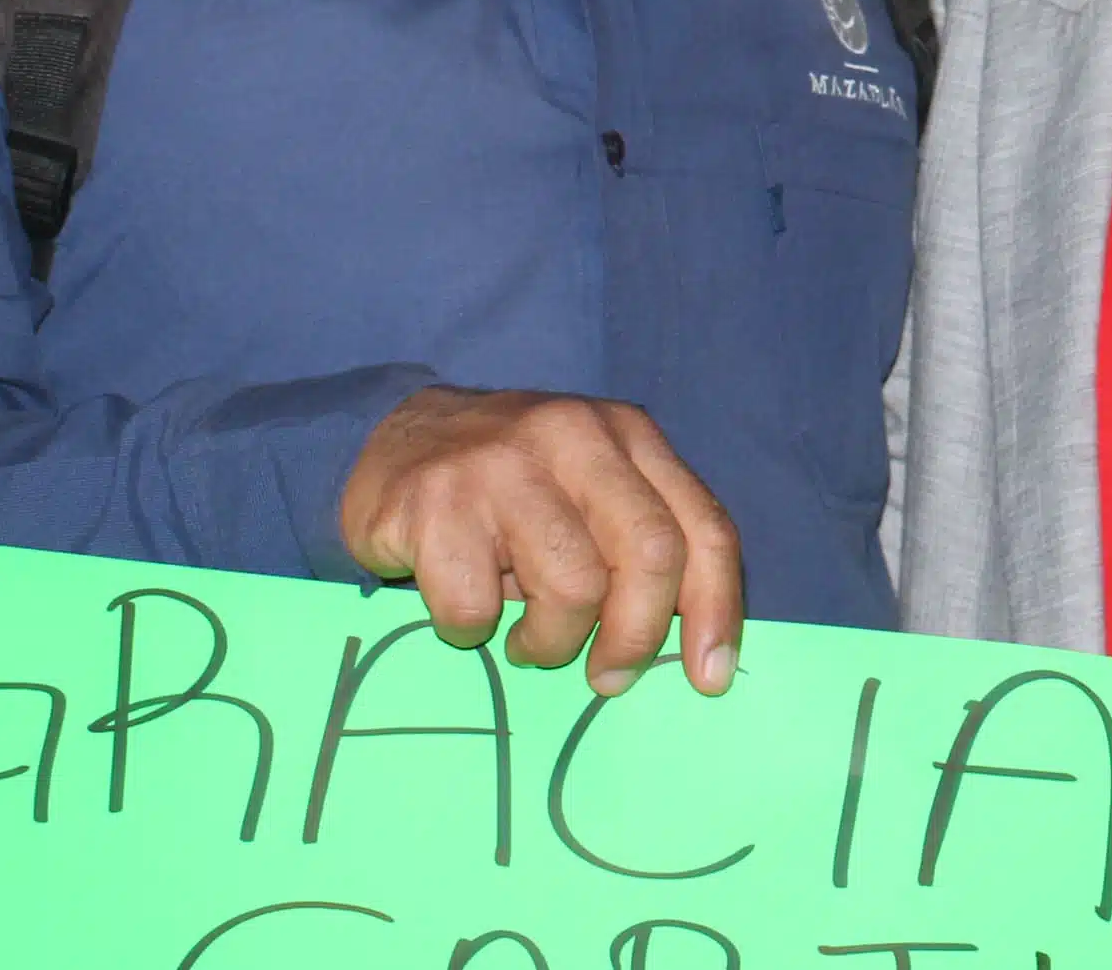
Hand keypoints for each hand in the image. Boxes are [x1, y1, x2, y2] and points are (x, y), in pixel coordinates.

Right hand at [340, 389, 745, 698]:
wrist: (393, 440)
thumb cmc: (509, 487)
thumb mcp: (589, 491)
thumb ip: (640, 544)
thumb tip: (693, 648)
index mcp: (629, 435)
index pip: (702, 527)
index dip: (717, 609)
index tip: (710, 677)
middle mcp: (575, 437)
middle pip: (650, 555)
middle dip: (637, 637)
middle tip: (608, 676)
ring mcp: (503, 465)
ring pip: (572, 589)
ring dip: (552, 643)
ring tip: (528, 638)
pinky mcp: (436, 502)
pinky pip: (477, 608)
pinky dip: (474, 632)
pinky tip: (466, 608)